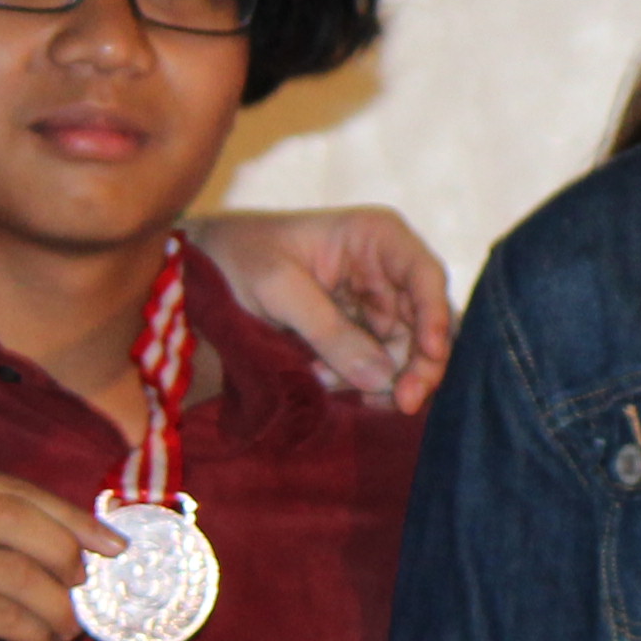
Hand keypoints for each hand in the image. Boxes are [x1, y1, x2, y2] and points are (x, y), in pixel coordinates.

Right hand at [0, 451, 103, 640]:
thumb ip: (3, 522)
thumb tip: (94, 536)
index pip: (17, 492)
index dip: (74, 519)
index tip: (114, 544)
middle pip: (19, 524)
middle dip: (67, 557)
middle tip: (84, 586)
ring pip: (17, 577)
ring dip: (57, 607)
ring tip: (68, 626)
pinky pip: (2, 618)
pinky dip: (36, 632)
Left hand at [192, 206, 454, 410]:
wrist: (204, 268)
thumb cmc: (238, 256)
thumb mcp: (277, 288)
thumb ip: (328, 331)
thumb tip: (382, 378)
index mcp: (376, 237)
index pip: (425, 276)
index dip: (436, 317)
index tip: (430, 355)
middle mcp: (387, 269)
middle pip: (426, 323)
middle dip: (416, 365)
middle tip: (401, 403)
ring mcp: (375, 303)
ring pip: (405, 352)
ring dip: (377, 379)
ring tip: (323, 380)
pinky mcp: (359, 334)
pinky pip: (376, 366)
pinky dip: (356, 382)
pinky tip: (319, 378)